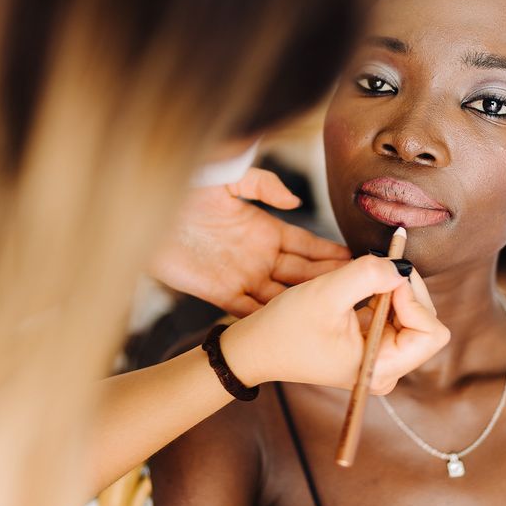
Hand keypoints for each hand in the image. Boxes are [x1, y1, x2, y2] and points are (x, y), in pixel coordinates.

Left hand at [149, 168, 350, 314]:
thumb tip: (296, 202)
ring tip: (334, 314)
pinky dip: (267, 318)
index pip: (307, 244)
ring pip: (282, 294)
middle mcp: (259, 255)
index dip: (329, 253)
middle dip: (328, 282)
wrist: (147, 207)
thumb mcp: (230, 177)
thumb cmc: (188, 186)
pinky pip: (248, 309)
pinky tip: (290, 328)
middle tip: (359, 291)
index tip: (357, 260)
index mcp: (266, 229)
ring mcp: (241, 275)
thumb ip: (264, 184)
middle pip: (301, 273)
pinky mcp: (219, 292)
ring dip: (305, 303)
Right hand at [221, 255, 449, 391]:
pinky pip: (396, 311)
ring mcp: (382, 355)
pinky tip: (359, 286)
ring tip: (362, 277)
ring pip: (413, 312)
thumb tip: (401, 265)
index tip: (385, 280)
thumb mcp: (326, 294)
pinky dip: (383, 291)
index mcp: (381, 368)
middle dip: (405, 289)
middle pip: (426, 319)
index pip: (431, 332)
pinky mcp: (374, 342)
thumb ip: (367, 275)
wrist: (257, 346)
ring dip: (393, 288)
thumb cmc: (285, 329)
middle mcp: (388, 366)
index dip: (414, 300)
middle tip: (378, 267)